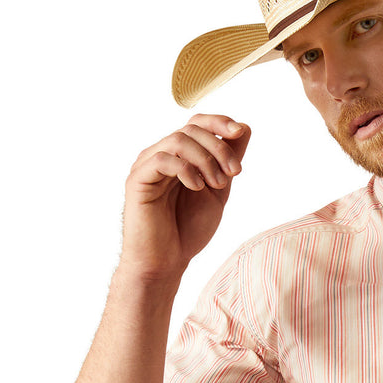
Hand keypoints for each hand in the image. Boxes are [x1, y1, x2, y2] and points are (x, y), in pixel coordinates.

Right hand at [120, 114, 251, 281]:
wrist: (166, 261)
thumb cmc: (188, 229)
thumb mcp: (218, 190)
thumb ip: (227, 162)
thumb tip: (244, 128)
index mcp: (180, 156)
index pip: (197, 123)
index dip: (219, 122)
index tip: (240, 132)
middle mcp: (161, 155)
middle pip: (191, 129)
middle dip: (219, 148)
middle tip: (234, 173)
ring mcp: (147, 165)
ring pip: (178, 140)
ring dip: (206, 159)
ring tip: (216, 185)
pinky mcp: (138, 180)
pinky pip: (162, 159)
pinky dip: (186, 169)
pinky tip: (197, 187)